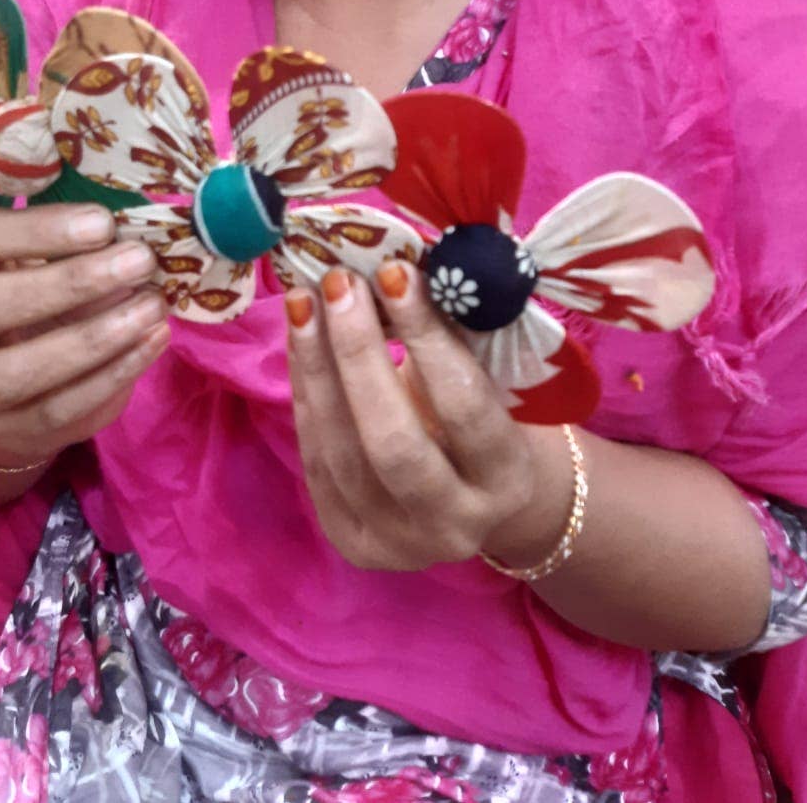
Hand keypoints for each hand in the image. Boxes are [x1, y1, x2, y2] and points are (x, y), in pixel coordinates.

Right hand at [0, 204, 168, 469]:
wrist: (5, 397)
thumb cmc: (33, 305)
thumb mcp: (38, 266)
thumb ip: (75, 247)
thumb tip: (137, 235)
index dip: (34, 229)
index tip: (103, 221)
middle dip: (69, 282)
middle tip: (139, 261)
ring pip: (17, 370)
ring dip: (95, 337)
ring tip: (153, 306)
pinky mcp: (8, 432)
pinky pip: (58, 410)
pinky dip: (113, 375)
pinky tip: (153, 341)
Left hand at [285, 259, 565, 569]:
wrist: (475, 499)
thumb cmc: (481, 417)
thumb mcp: (485, 381)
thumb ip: (450, 336)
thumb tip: (397, 261)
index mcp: (505, 479)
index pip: (462, 404)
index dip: (425, 336)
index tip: (394, 271)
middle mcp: (455, 523)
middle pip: (392, 441)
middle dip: (358, 354)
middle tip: (340, 283)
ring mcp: (397, 544)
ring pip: (341, 452)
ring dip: (316, 366)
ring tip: (304, 301)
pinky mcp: (351, 542)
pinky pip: (316, 461)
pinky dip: (306, 394)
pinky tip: (301, 340)